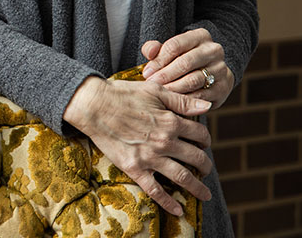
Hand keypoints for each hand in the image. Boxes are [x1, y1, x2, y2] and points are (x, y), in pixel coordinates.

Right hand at [64, 76, 213, 214]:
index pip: (200, 134)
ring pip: (182, 177)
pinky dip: (168, 202)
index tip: (203, 143)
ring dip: (197, 188)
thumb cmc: (123, 94)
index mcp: (171, 122)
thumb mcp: (155, 90)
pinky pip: (155, 190)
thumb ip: (182, 101)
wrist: (93, 105)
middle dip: (205, 165)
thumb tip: (208, 105)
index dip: (205, 139)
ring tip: (205, 194)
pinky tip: (178, 210)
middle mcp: (165, 142)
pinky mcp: (134, 168)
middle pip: (196, 158)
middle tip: (206, 170)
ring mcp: (150, 157)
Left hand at [142, 28, 234, 107]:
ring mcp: (221, 69)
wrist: (211, 71)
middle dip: (165, 75)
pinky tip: (174, 102)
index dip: (158, 60)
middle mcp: (213, 50)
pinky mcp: (223, 87)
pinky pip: (202, 95)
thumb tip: (149, 53)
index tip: (147, 72)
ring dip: (174, 88)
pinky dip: (186, 100)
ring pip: (194, 80)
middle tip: (152, 84)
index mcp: (200, 36)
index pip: (175, 45)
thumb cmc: (183, 58)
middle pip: (185, 63)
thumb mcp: (170, 49)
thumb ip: (155, 48)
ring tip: (161, 93)